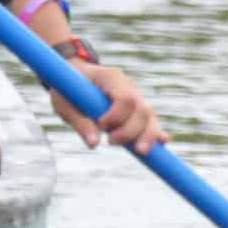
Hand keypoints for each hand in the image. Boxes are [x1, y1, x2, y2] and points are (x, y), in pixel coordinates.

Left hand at [49, 58, 166, 154]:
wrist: (72, 76)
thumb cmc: (67, 88)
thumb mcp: (65, 103)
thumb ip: (80, 121)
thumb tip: (94, 144)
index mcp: (110, 76)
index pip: (125, 97)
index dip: (117, 115)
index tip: (100, 125)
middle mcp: (128, 85)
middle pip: (142, 108)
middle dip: (132, 130)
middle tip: (111, 141)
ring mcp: (135, 96)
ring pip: (150, 116)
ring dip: (147, 135)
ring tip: (139, 151)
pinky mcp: (136, 109)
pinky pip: (150, 121)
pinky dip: (155, 133)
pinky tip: (162, 142)